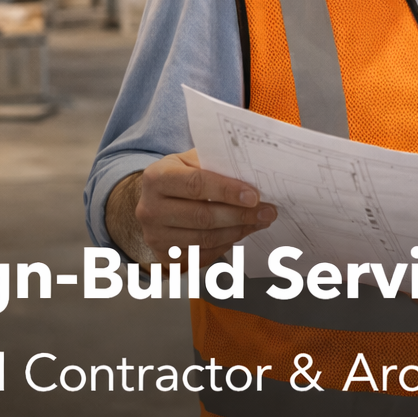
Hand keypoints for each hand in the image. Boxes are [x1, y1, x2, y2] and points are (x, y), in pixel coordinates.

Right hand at [108, 150, 276, 262]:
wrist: (156, 200)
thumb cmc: (181, 176)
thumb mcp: (190, 161)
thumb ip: (215, 164)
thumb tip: (253, 172)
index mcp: (156, 177)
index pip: (196, 184)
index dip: (227, 191)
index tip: (254, 196)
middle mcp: (149, 208)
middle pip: (202, 216)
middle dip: (240, 215)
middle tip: (267, 211)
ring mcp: (154, 235)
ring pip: (205, 239)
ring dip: (238, 231)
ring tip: (259, 221)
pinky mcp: (164, 256)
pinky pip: (201, 255)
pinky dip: (225, 245)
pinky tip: (239, 233)